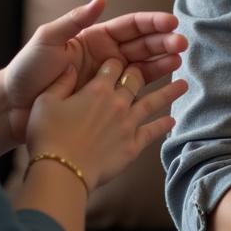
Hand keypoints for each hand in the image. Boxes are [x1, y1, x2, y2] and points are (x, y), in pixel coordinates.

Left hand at [0, 0, 186, 150]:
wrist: (15, 106)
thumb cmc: (28, 69)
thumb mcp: (48, 39)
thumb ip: (75, 19)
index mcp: (94, 36)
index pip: (131, 26)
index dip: (152, 23)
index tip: (171, 23)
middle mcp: (106, 54)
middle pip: (142, 44)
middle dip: (164, 42)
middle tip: (182, 44)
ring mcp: (109, 77)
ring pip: (144, 65)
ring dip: (163, 62)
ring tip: (179, 61)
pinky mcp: (107, 98)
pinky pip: (135, 90)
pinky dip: (153, 85)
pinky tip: (168, 83)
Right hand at [26, 57, 187, 189]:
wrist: (62, 170)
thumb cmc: (48, 136)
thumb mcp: (46, 101)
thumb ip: (61, 81)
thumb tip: (71, 65)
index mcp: (97, 88)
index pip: (113, 66)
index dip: (116, 61)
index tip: (120, 60)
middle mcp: (117, 102)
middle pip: (135, 79)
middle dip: (142, 71)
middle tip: (152, 65)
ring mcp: (128, 124)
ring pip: (153, 102)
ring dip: (169, 92)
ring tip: (184, 84)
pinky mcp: (132, 146)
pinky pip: (151, 132)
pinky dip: (163, 125)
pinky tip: (172, 120)